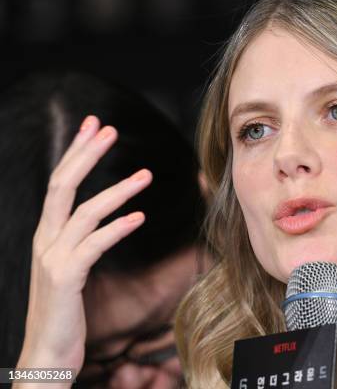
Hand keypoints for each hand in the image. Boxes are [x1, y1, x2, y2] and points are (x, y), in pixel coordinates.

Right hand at [15, 115, 152, 385]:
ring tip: (146, 175)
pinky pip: (92, 246)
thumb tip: (102, 220)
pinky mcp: (65, 279)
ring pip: (83, 212)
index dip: (76, 152)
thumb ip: (81, 241)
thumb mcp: (71, 268)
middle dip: (86, 154)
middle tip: (109, 129)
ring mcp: (53, 259)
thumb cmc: (64, 311)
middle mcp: (46, 240)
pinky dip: (115, 229)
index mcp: (48, 234)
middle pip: (62, 186)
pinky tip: (138, 217)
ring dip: (116, 190)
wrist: (46, 354)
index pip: (60, 183)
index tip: (94, 127)